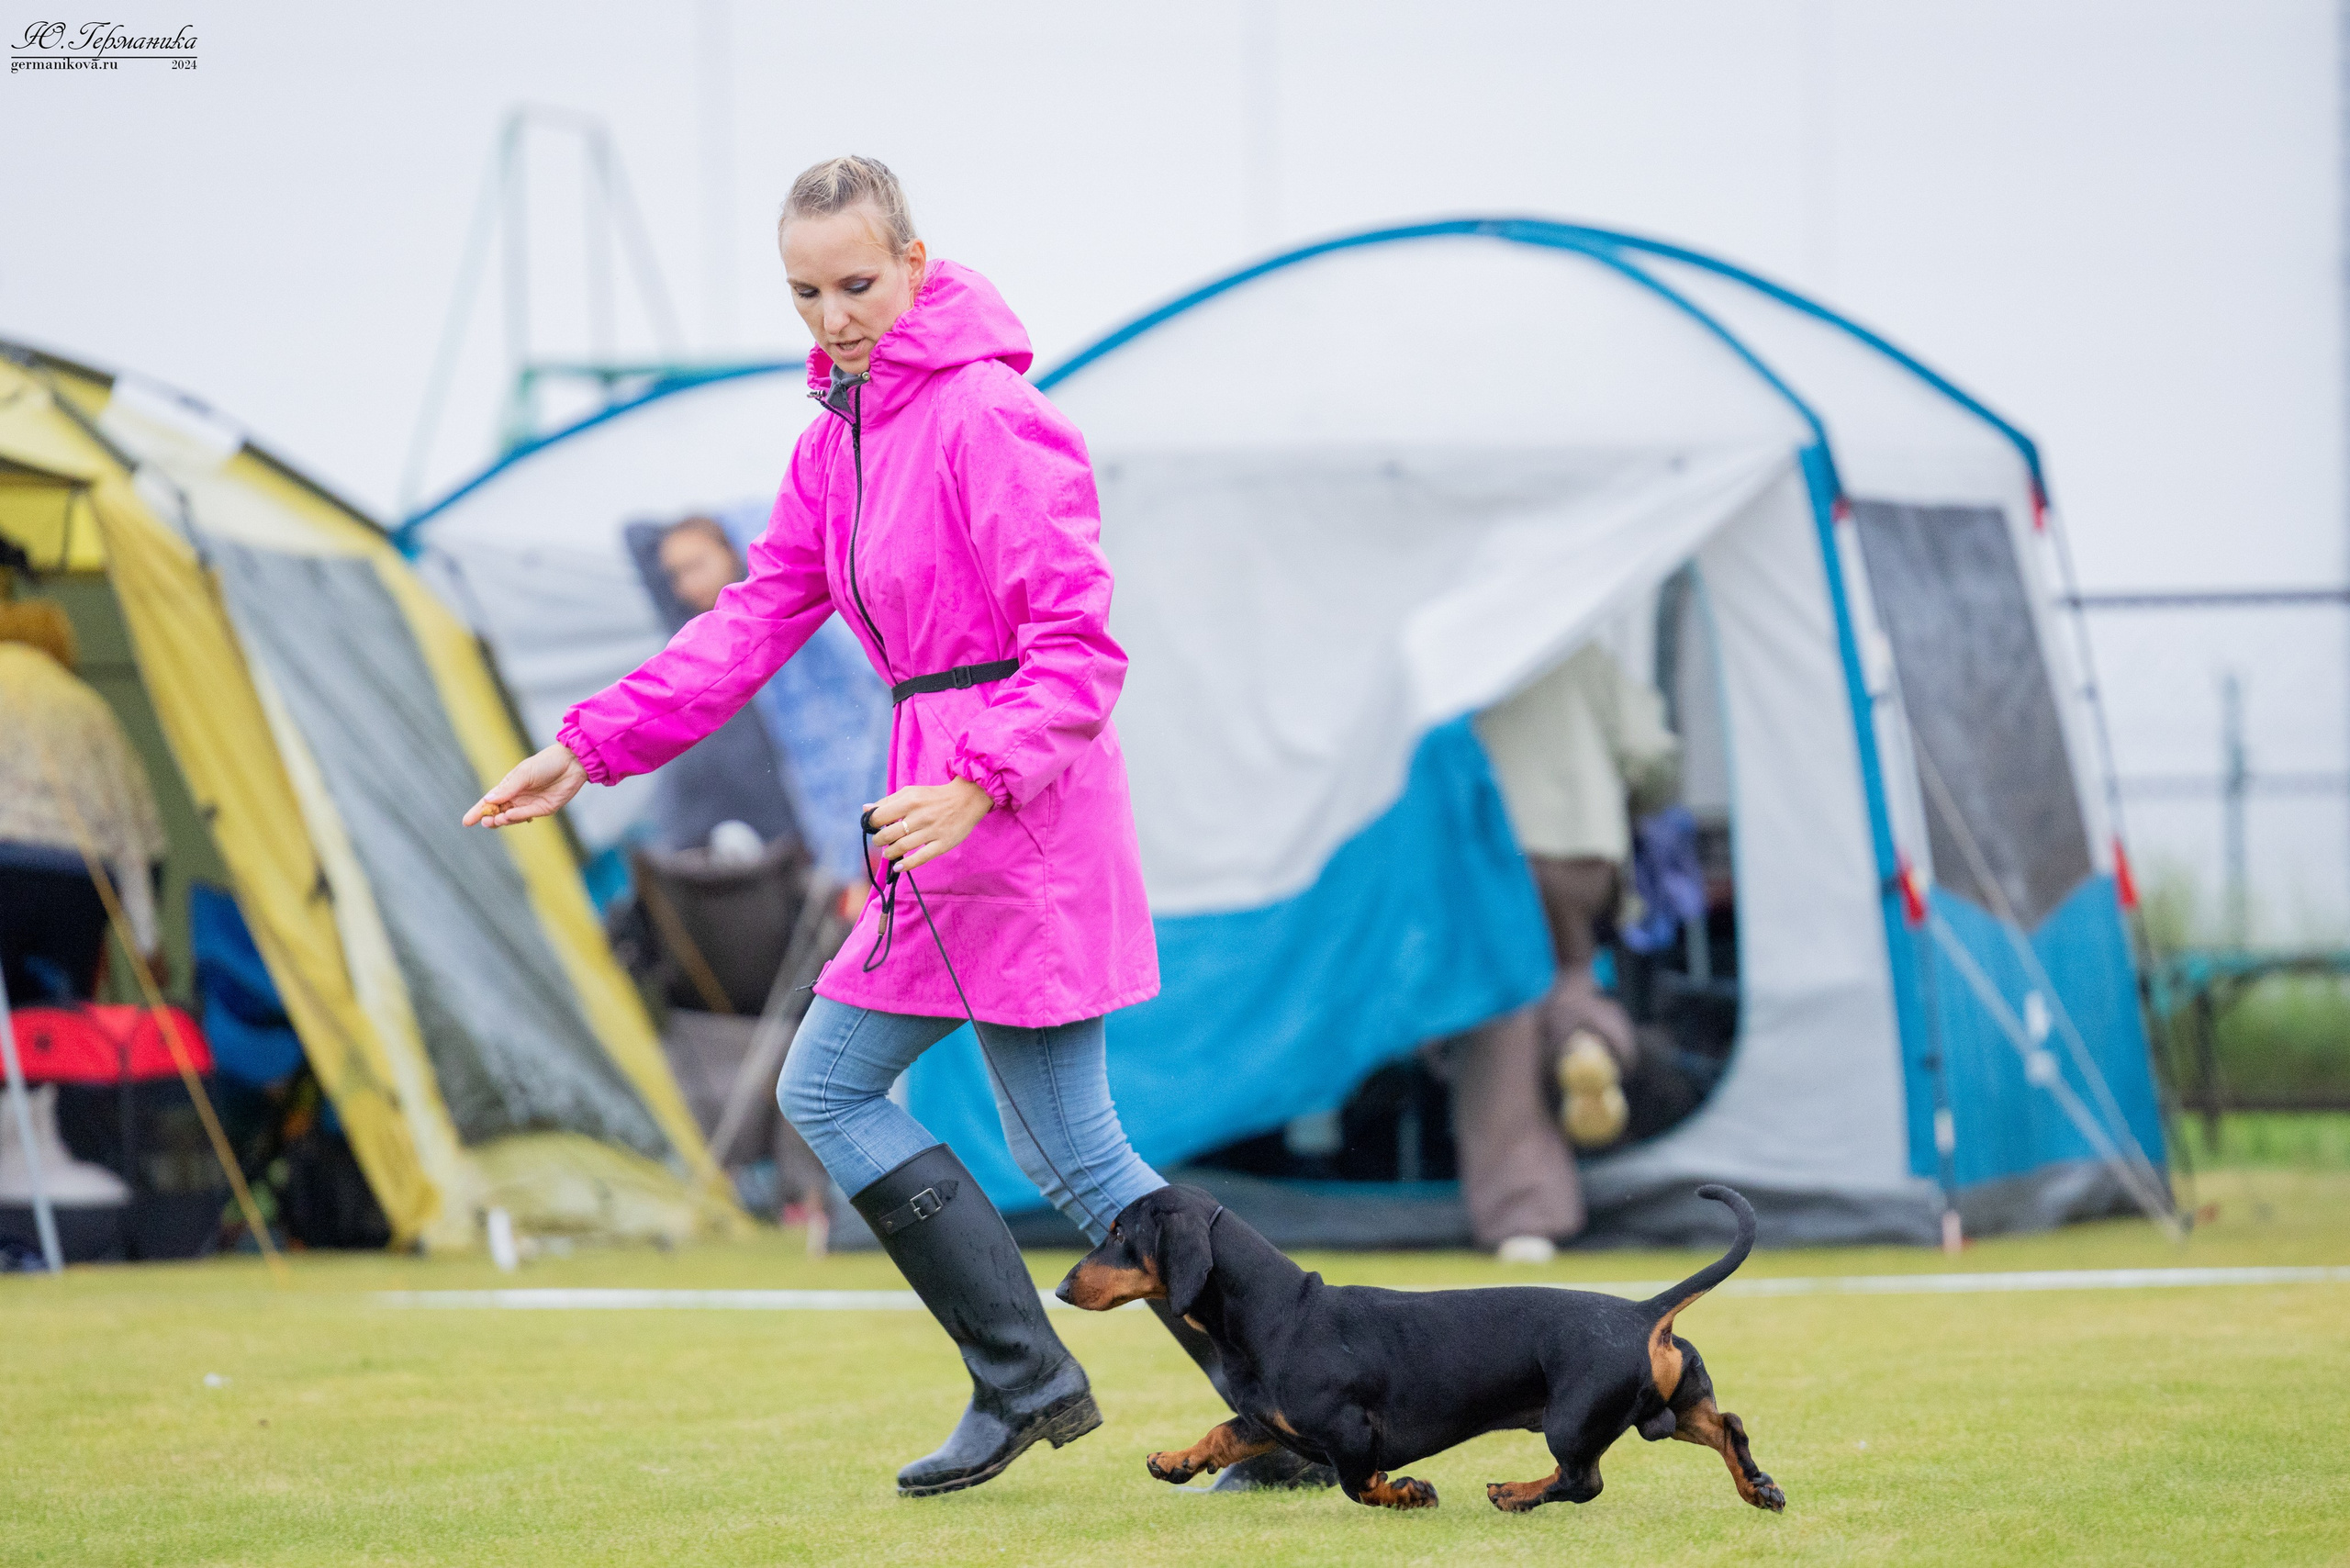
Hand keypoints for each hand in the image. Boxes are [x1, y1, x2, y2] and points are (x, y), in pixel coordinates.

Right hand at [465, 743, 586, 828]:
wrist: (572, 762)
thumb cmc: (546, 763)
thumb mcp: (524, 774)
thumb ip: (507, 789)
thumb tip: (487, 800)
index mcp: (510, 786)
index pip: (490, 801)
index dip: (478, 811)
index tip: (466, 822)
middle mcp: (518, 796)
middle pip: (499, 812)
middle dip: (490, 818)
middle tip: (484, 822)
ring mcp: (530, 804)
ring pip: (511, 817)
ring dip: (502, 819)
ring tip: (495, 820)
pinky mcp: (544, 809)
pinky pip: (526, 815)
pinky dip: (516, 817)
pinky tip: (508, 816)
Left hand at [864, 779, 992, 871]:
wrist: (967, 799)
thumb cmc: (933, 797)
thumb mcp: (910, 792)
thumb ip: (887, 801)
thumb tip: (865, 809)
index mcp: (910, 801)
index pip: (879, 817)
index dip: (872, 825)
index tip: (875, 828)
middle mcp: (920, 816)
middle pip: (888, 835)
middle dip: (879, 841)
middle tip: (882, 842)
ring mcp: (932, 831)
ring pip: (902, 847)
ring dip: (890, 853)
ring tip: (889, 853)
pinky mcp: (942, 844)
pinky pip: (921, 858)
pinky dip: (906, 865)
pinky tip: (898, 867)